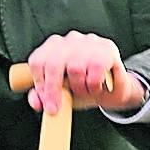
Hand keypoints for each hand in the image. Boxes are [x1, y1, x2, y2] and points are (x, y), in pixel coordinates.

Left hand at [26, 31, 146, 114]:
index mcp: (53, 47)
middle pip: (53, 63)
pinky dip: (94, 86)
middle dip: (53, 90)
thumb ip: (44, 96)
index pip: (38, 61)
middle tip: (55, 109)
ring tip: (84, 92)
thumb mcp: (61, 93)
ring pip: (75, 68)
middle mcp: (69, 41)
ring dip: (79, 88)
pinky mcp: (106, 50)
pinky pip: (95, 71)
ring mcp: (88, 42)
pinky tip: (96, 86)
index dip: (40, 84)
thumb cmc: (83, 86)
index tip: (45, 102)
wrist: (113, 88)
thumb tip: (36, 102)